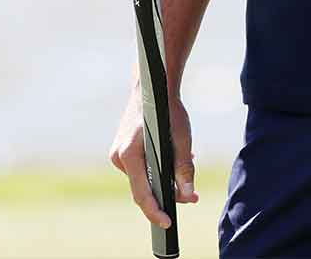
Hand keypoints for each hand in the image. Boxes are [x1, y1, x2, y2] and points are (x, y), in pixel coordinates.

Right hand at [108, 80, 195, 229]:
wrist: (151, 87)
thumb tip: (188, 195)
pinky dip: (157, 170)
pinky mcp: (122, 150)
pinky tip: (173, 162)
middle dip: (167, 195)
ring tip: (186, 171)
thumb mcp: (181, 139)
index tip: (168, 223)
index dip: (155, 211)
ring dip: (164, 180)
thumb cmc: (166, 111)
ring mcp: (118, 153)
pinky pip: (141, 169)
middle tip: (192, 196)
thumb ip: (184, 168)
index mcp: (129, 154)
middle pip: (143, 188)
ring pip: (143, 179)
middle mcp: (119, 156)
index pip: (141, 193)